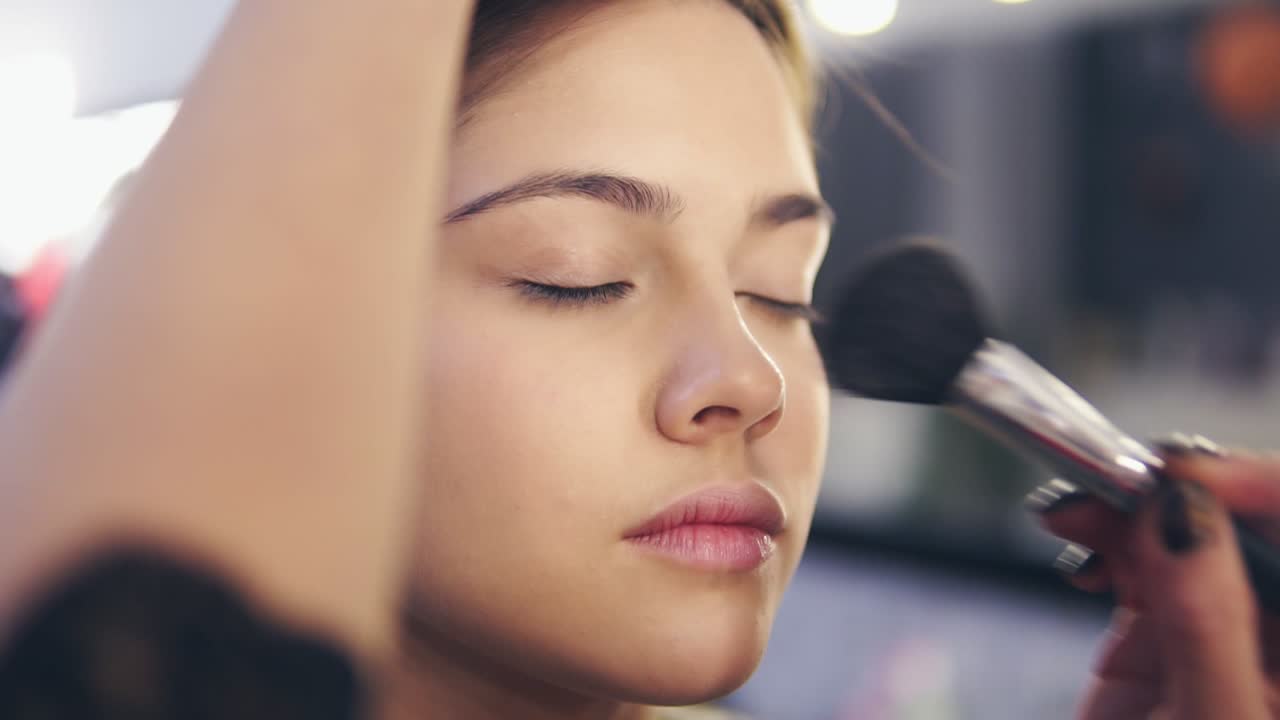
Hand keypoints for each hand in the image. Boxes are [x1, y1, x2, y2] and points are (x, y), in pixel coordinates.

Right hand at [1029, 442, 1279, 718]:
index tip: (1182, 468)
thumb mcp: (1208, 717)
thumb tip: (1182, 510)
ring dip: (1119, 506)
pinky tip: (1073, 544)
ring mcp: (1211, 631)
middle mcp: (1267, 633)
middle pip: (1235, 521)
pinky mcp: (1156, 634)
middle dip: (1171, 486)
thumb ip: (1208, 617)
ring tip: (1069, 510)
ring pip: (1177, 531)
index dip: (1255, 483)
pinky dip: (1097, 537)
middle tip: (1113, 479)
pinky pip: (1134, 560)